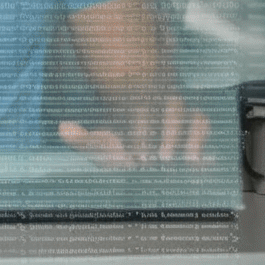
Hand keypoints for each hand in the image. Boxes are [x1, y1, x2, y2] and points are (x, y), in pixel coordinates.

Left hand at [58, 95, 209, 167]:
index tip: (136, 156)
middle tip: (161, 158)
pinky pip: (200, 122)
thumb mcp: (94, 142)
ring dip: (187, 135)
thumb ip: (79, 137)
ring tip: (183, 160)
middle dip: (167, 134)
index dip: (140, 132)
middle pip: (166, 109)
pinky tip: (198, 160)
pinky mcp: (190, 124)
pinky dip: (200, 136)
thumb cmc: (112, 143)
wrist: (131, 143)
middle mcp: (154, 103)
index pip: (140, 111)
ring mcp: (173, 112)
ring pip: (186, 112)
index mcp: (132, 105)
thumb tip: (63, 128)